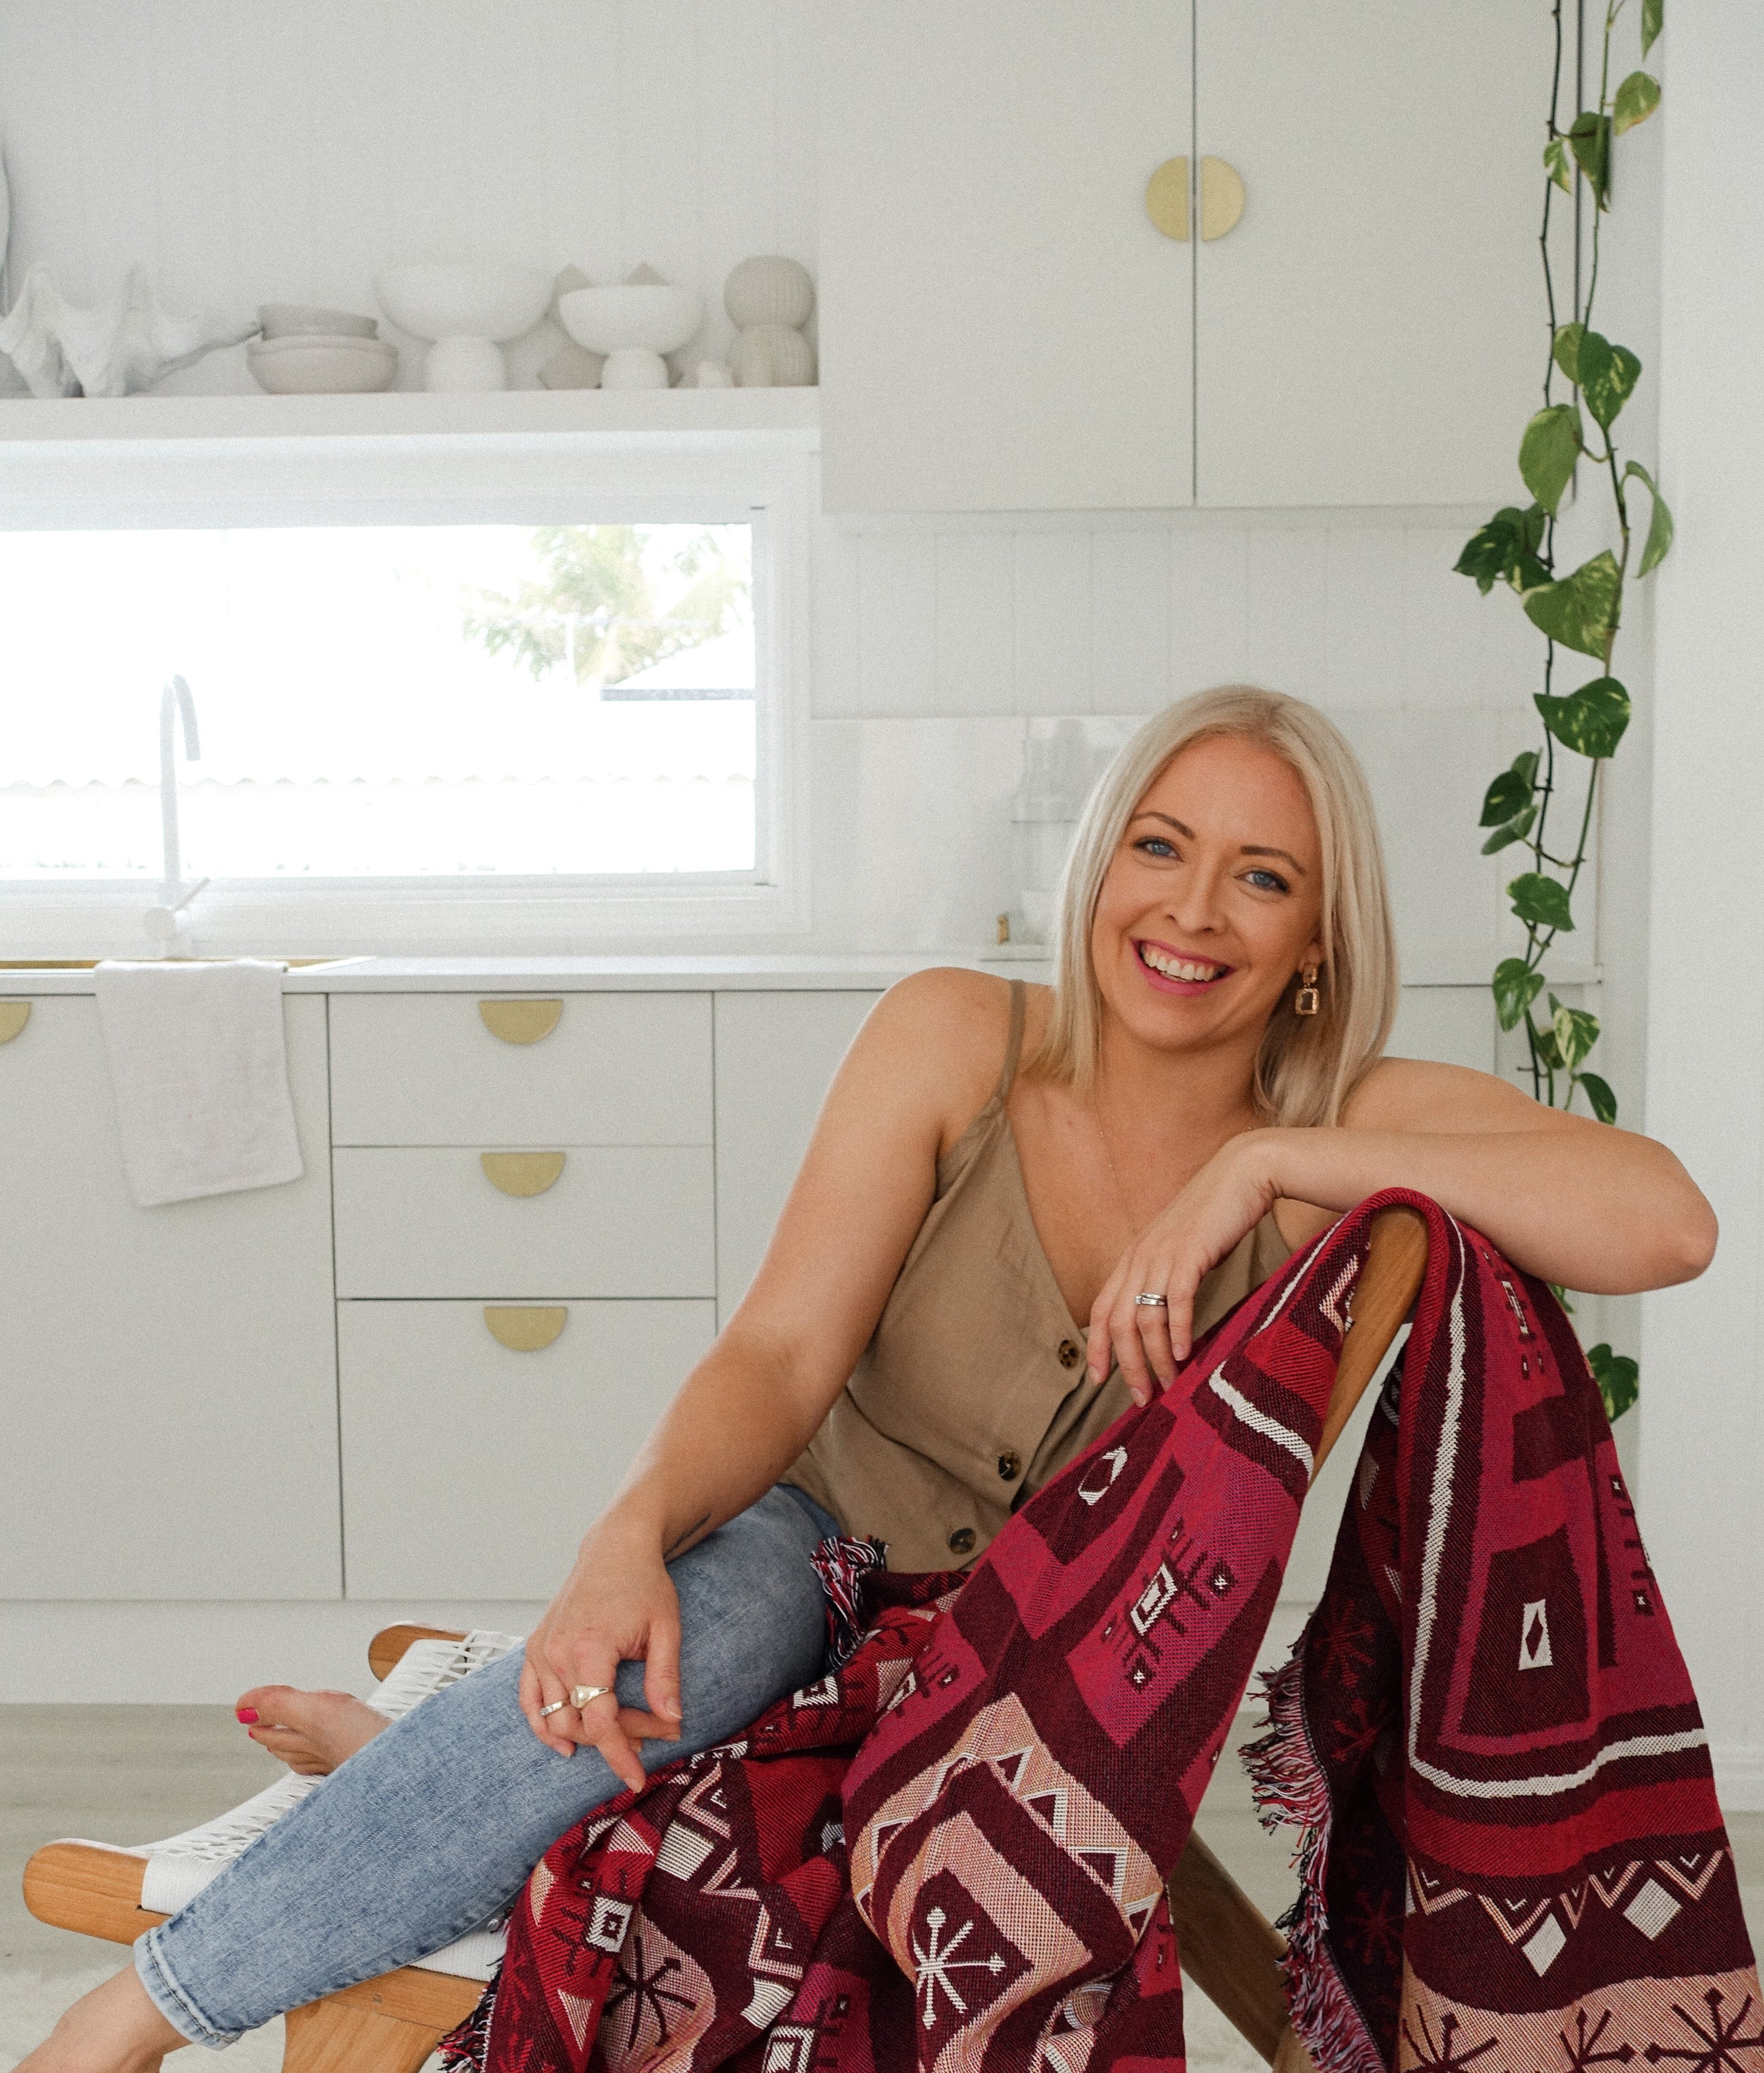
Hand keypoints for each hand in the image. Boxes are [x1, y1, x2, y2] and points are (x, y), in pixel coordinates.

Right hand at [518, 1514, 684, 1791]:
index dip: (618, 1754)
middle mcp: (557, 1651)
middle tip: (656, 1729)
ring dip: (589, 1735)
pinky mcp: (534, 1648)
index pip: (599, 1720)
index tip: (637, 1779)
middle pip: (578, 1723)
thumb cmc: (644, 1584)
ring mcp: (541, 1650)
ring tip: (626, 1731)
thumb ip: (664, 1677)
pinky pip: (529, 1699)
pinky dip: (542, 1724)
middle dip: (618, 1738)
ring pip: (554, 1717)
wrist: (615, 1549)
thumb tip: (673, 1719)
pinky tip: (564, 1743)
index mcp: (590, 1647)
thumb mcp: (666, 1628)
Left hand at [1087, 1130, 1281, 1402]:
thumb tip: (1168, 1321)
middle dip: (1126, 1365)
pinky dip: (1178, 1330)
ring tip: (1169, 1385)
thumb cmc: (1217, 1215)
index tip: (1099, 1380)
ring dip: (1155, 1357)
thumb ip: (1168, 1278)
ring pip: (1144, 1317)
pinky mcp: (1189, 1252)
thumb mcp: (1181, 1249)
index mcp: (1133, 1256)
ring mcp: (1161, 1253)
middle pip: (1117, 1322)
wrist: (1242, 1172)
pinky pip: (1176, 1299)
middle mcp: (1139, 1256)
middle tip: (1141, 1398)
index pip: (1100, 1309)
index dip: (1097, 1347)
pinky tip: (1186, 1353)